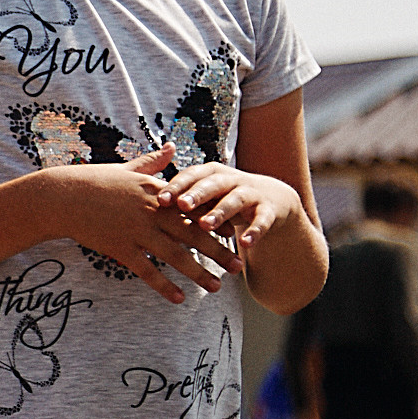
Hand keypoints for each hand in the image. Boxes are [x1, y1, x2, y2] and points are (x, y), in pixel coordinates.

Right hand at [46, 145, 242, 303]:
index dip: (216, 221)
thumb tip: (173, 146)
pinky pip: (146, 271)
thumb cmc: (93, 180)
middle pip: (192, 234)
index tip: (235, 232)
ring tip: (215, 287)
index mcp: (156, 191)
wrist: (61, 197)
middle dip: (217, 251)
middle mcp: (150, 211)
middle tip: (238, 266)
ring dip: (197, 273)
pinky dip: (164, 286)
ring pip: (175, 256)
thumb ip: (153, 161)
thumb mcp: (126, 167)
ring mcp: (135, 231)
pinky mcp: (119, 248)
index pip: (193, 208)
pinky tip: (179, 298)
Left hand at [163, 162, 301, 252]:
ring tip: (206, 226)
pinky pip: (262, 221)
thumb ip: (180, 194)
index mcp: (210, 174)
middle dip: (196, 194)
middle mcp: (230, 180)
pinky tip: (244, 245)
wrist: (272, 199)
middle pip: (211, 185)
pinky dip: (254, 232)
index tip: (160, 199)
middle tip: (181, 205)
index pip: (191, 176)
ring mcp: (251, 194)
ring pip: (234, 201)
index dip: (176, 186)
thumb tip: (144, 201)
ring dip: (220, 213)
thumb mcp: (204, 193)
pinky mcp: (269, 210)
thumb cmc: (224, 197)